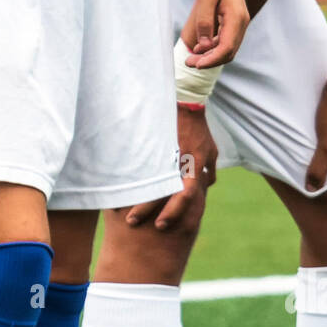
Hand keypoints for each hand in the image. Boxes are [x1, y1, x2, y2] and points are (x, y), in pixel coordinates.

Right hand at [126, 105, 216, 230]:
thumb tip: (205, 185)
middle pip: (161, 190)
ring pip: (147, 176)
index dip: (173, 212)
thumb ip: (209, 171)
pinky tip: (115, 182)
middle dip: (146, 207)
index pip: (185, 195)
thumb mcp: (211, 150)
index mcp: (195, 165)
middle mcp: (179, 160)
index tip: (161, 225)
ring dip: (134, 191)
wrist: (185, 101)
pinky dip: (129, 172)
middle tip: (132, 222)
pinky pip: (140, 160)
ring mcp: (164, 151)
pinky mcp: (153, 142)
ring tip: (119, 204)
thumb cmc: (199, 129)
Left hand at [182, 0, 248, 68]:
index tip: (194, 64)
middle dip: (209, 60)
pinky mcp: (232, 17)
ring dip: (211, 54)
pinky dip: (213, 45)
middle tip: (189, 62)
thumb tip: (204, 46)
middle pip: (228, 52)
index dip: (210, 60)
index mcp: (237, 18)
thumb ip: (205, 22)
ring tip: (192, 55)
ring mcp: (238, 20)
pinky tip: (199, 45)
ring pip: (227, 47)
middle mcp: (241, 22)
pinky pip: (225, 38)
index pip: (226, 49)